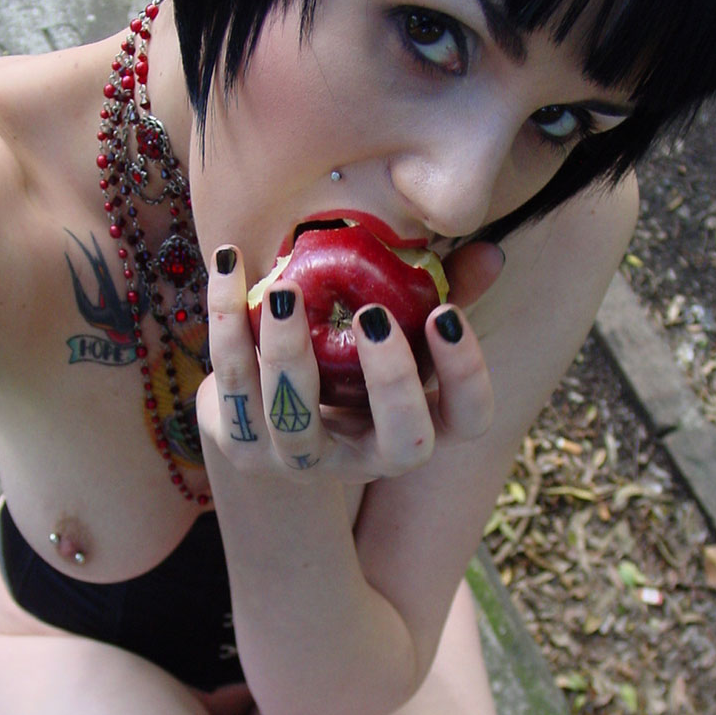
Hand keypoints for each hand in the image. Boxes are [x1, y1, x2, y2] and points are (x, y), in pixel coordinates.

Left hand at [197, 244, 495, 483]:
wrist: (255, 396)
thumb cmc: (343, 358)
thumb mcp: (392, 327)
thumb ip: (439, 291)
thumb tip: (489, 253)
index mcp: (413, 426)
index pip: (465, 420)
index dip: (467, 375)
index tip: (445, 313)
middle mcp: (365, 457)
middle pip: (402, 444)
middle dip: (391, 380)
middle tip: (372, 315)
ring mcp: (302, 461)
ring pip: (298, 423)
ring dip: (289, 353)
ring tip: (284, 290)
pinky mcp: (244, 448)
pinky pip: (232, 387)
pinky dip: (226, 322)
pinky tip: (230, 265)